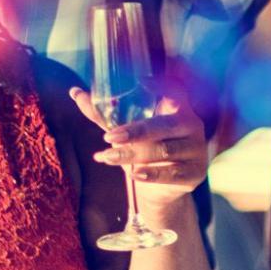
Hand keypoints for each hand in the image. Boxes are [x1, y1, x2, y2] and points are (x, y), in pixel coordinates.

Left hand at [71, 88, 209, 211]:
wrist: (160, 189)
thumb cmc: (144, 150)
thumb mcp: (125, 132)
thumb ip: (103, 114)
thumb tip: (74, 92)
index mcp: (178, 108)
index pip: (176, 90)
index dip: (163, 84)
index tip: (142, 80)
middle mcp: (192, 126)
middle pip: (165, 125)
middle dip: (136, 131)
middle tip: (109, 137)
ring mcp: (196, 150)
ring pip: (163, 150)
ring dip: (133, 155)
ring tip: (107, 157)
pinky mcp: (194, 173)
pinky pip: (172, 173)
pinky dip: (152, 174)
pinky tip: (134, 174)